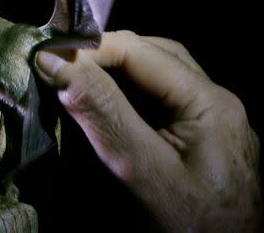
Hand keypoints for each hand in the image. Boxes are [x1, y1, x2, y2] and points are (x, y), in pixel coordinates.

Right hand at [35, 31, 261, 231]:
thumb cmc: (190, 226)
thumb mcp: (141, 170)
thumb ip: (103, 115)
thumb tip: (58, 64)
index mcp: (210, 101)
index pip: (142, 51)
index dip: (92, 48)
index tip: (47, 57)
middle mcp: (216, 100)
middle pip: (154, 55)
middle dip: (105, 55)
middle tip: (62, 66)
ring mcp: (212, 119)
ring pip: (158, 75)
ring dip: (117, 72)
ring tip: (79, 81)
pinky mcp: (203, 138)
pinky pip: (163, 100)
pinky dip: (131, 96)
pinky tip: (109, 107)